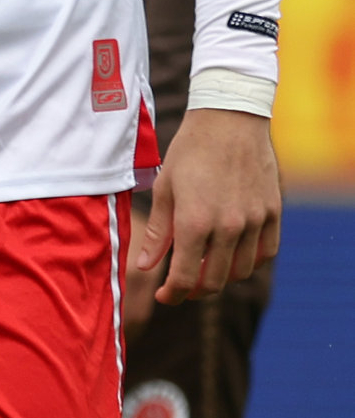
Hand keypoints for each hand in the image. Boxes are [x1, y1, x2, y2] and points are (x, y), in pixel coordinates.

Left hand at [126, 107, 280, 306]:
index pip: (185, 278)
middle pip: (215, 280)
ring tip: (205, 270)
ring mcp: (255, 221)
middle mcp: (229, 226)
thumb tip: (145, 268)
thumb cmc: (189, 152)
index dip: (173, 294)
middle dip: (195, 291)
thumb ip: (158, 233)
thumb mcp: (164, 189)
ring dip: (222, 278)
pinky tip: (233, 257)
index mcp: (195, 222)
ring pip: (241, 270)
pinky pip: (266, 252)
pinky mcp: (273, 213)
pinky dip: (249, 262)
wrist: (229, 120)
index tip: (165, 297)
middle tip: (182, 289)